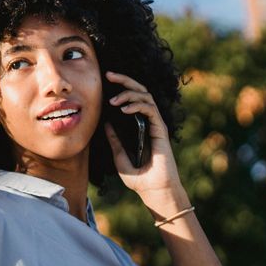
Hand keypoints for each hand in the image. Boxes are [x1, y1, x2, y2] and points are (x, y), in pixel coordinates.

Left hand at [102, 71, 187, 213]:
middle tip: (109, 75)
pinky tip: (124, 109)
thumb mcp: (119, 156)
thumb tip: (105, 123)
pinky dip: (137, 105)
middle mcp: (148, 121)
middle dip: (124, 80)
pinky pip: (150, 109)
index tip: (105, 80)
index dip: (120, 87)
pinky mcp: (160, 129)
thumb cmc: (139, 178)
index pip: (131, 98)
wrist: (152, 190)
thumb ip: (114, 140)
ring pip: (145, 96)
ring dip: (129, 94)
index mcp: (138, 125)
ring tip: (114, 101)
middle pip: (140, 91)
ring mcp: (155, 124)